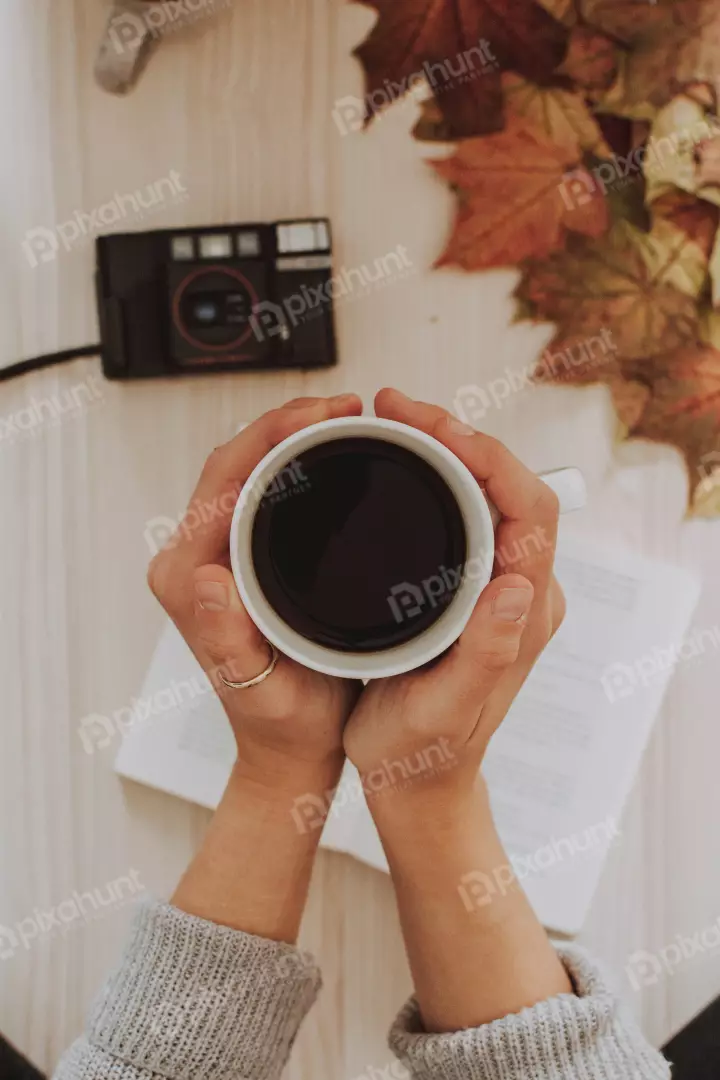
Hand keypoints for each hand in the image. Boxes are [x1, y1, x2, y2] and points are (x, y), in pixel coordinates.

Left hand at [148, 394, 362, 793]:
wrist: (289, 746)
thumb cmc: (280, 721)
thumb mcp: (260, 687)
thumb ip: (227, 638)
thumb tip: (207, 580)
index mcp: (188, 578)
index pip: (223, 478)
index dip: (273, 433)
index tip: (325, 412)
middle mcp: (193, 560)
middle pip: (233, 463)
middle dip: (287, 423)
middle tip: (347, 407)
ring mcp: (214, 557)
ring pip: (247, 472)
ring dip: (291, 439)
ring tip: (343, 420)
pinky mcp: (237, 561)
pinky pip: (259, 493)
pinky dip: (294, 465)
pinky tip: (329, 457)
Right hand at [343, 388, 565, 802]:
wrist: (416, 781)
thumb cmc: (423, 753)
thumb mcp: (445, 711)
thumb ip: (486, 653)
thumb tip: (516, 584)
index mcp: (522, 613)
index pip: (530, 508)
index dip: (488, 456)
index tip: (430, 427)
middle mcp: (520, 591)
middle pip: (510, 485)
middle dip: (458, 435)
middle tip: (395, 408)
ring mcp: (498, 587)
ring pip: (488, 492)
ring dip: (446, 449)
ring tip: (393, 422)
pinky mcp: (471, 589)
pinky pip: (466, 512)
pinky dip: (435, 475)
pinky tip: (398, 464)